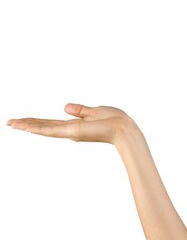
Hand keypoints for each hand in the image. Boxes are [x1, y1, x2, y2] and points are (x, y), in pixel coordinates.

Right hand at [6, 103, 135, 145]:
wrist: (124, 129)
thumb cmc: (115, 121)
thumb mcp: (95, 111)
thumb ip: (80, 110)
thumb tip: (65, 107)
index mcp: (76, 125)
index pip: (52, 122)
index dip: (38, 121)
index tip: (25, 120)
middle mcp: (70, 130)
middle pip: (44, 126)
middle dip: (27, 124)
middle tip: (10, 122)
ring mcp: (70, 132)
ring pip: (43, 128)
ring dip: (26, 125)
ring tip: (11, 123)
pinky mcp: (72, 132)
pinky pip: (51, 129)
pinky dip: (38, 128)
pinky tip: (25, 126)